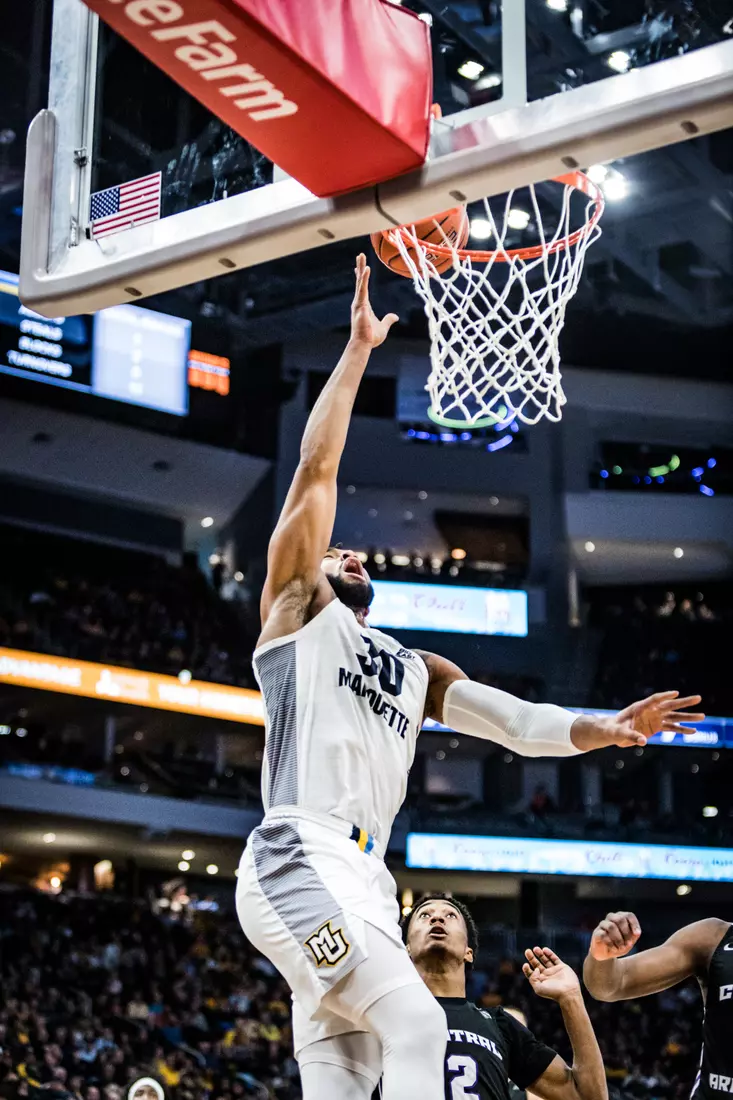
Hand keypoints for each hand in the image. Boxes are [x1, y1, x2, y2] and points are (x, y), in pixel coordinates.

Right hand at [350, 253, 397, 347]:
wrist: (364, 344)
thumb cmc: (371, 337)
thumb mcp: (383, 327)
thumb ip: (388, 320)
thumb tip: (395, 316)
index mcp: (364, 305)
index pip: (362, 288)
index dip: (361, 277)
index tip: (360, 267)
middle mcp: (360, 302)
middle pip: (360, 281)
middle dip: (360, 267)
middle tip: (360, 255)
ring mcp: (359, 303)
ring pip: (360, 282)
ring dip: (361, 268)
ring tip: (361, 256)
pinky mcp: (360, 305)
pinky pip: (362, 289)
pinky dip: (364, 279)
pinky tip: (366, 269)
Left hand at [523, 947, 580, 1003]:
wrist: (568, 993)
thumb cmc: (553, 993)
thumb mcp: (539, 988)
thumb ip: (533, 978)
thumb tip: (535, 969)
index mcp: (541, 981)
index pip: (531, 973)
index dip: (527, 969)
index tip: (526, 965)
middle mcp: (547, 976)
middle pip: (537, 964)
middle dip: (531, 958)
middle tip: (527, 951)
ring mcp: (554, 971)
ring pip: (545, 960)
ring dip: (540, 954)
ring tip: (535, 949)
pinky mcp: (562, 967)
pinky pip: (554, 958)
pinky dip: (549, 953)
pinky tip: (544, 950)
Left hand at [570, 691, 703, 751]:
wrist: (612, 733)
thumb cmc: (613, 730)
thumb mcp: (619, 733)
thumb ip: (631, 735)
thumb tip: (643, 741)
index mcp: (640, 707)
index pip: (654, 699)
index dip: (665, 696)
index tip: (676, 693)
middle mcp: (650, 711)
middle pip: (669, 705)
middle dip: (684, 702)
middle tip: (698, 698)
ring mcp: (654, 719)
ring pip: (674, 716)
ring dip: (687, 717)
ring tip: (702, 716)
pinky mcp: (656, 728)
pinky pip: (672, 728)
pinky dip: (682, 729)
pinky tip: (693, 730)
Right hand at [589, 911, 640, 960]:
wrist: (606, 955)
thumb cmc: (619, 945)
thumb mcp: (629, 942)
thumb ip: (634, 936)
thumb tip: (637, 933)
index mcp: (621, 918)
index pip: (628, 915)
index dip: (634, 924)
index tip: (637, 934)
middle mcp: (611, 918)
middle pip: (620, 919)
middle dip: (626, 933)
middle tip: (628, 944)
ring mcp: (603, 925)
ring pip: (611, 926)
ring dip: (619, 939)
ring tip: (621, 948)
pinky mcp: (596, 933)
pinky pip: (603, 935)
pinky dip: (611, 944)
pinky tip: (614, 949)